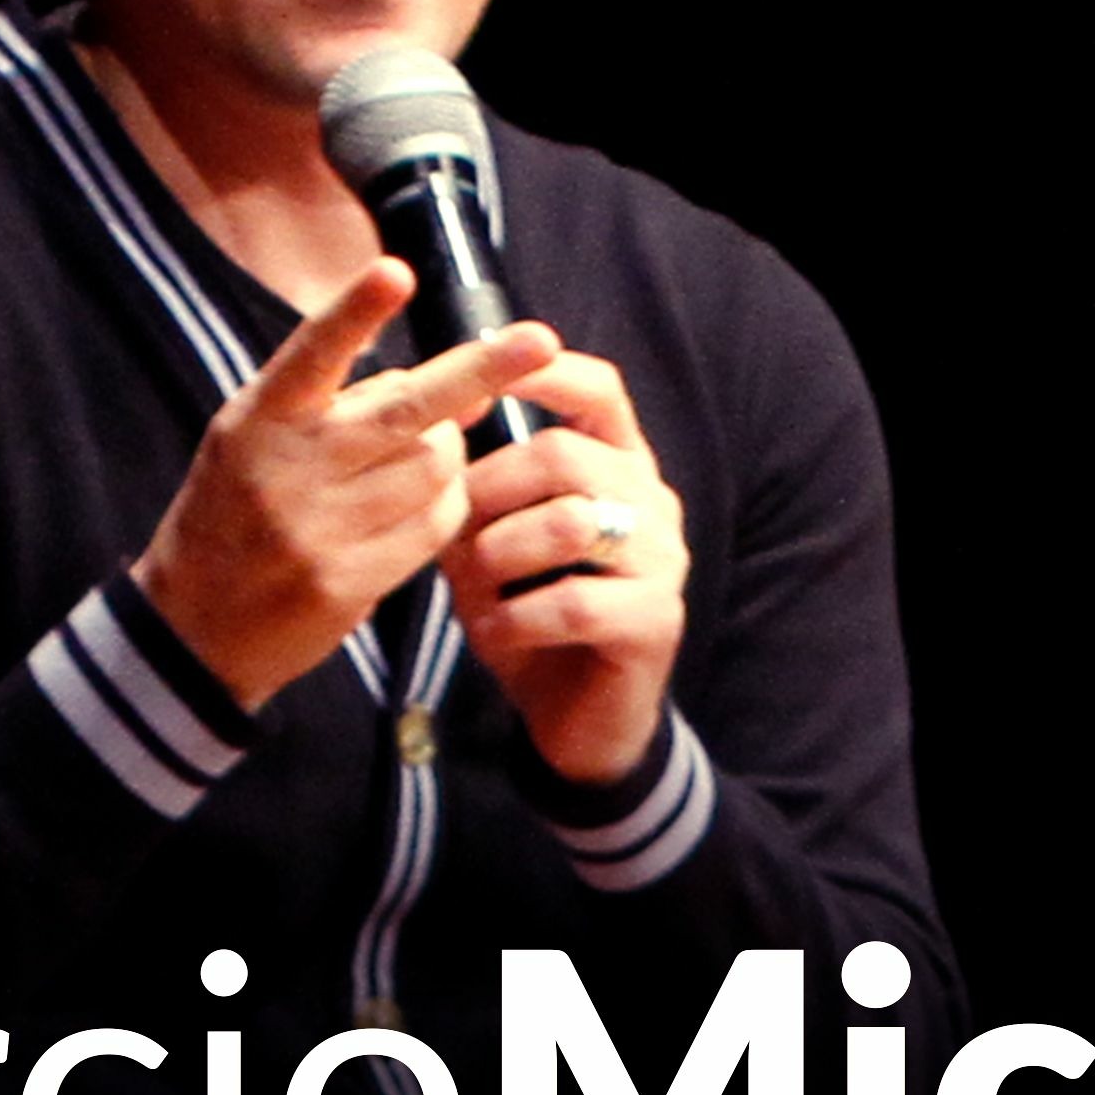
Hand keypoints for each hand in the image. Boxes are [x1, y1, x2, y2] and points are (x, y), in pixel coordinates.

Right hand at [135, 259, 559, 712]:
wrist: (191, 628)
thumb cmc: (237, 513)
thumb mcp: (258, 442)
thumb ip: (341, 403)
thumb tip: (463, 379)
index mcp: (258, 418)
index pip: (312, 353)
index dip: (356, 312)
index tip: (396, 271)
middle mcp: (287, 468)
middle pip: (406, 410)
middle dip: (480, 370)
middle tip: (540, 340)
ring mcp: (318, 529)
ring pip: (436, 464)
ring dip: (449, 452)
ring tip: (420, 458)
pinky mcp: (346, 582)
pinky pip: (436, 525)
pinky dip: (447, 505)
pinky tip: (423, 506)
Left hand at [442, 350, 689, 785]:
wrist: (580, 723)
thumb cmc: (532, 618)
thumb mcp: (494, 549)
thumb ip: (476, 498)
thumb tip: (430, 439)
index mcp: (617, 467)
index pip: (599, 392)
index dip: (545, 374)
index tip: (484, 372)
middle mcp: (652, 502)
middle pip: (566, 455)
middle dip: (489, 491)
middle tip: (453, 536)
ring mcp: (664, 561)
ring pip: (571, 524)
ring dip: (501, 557)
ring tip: (475, 592)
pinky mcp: (658, 621)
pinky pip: (575, 602)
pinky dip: (518, 618)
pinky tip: (497, 634)